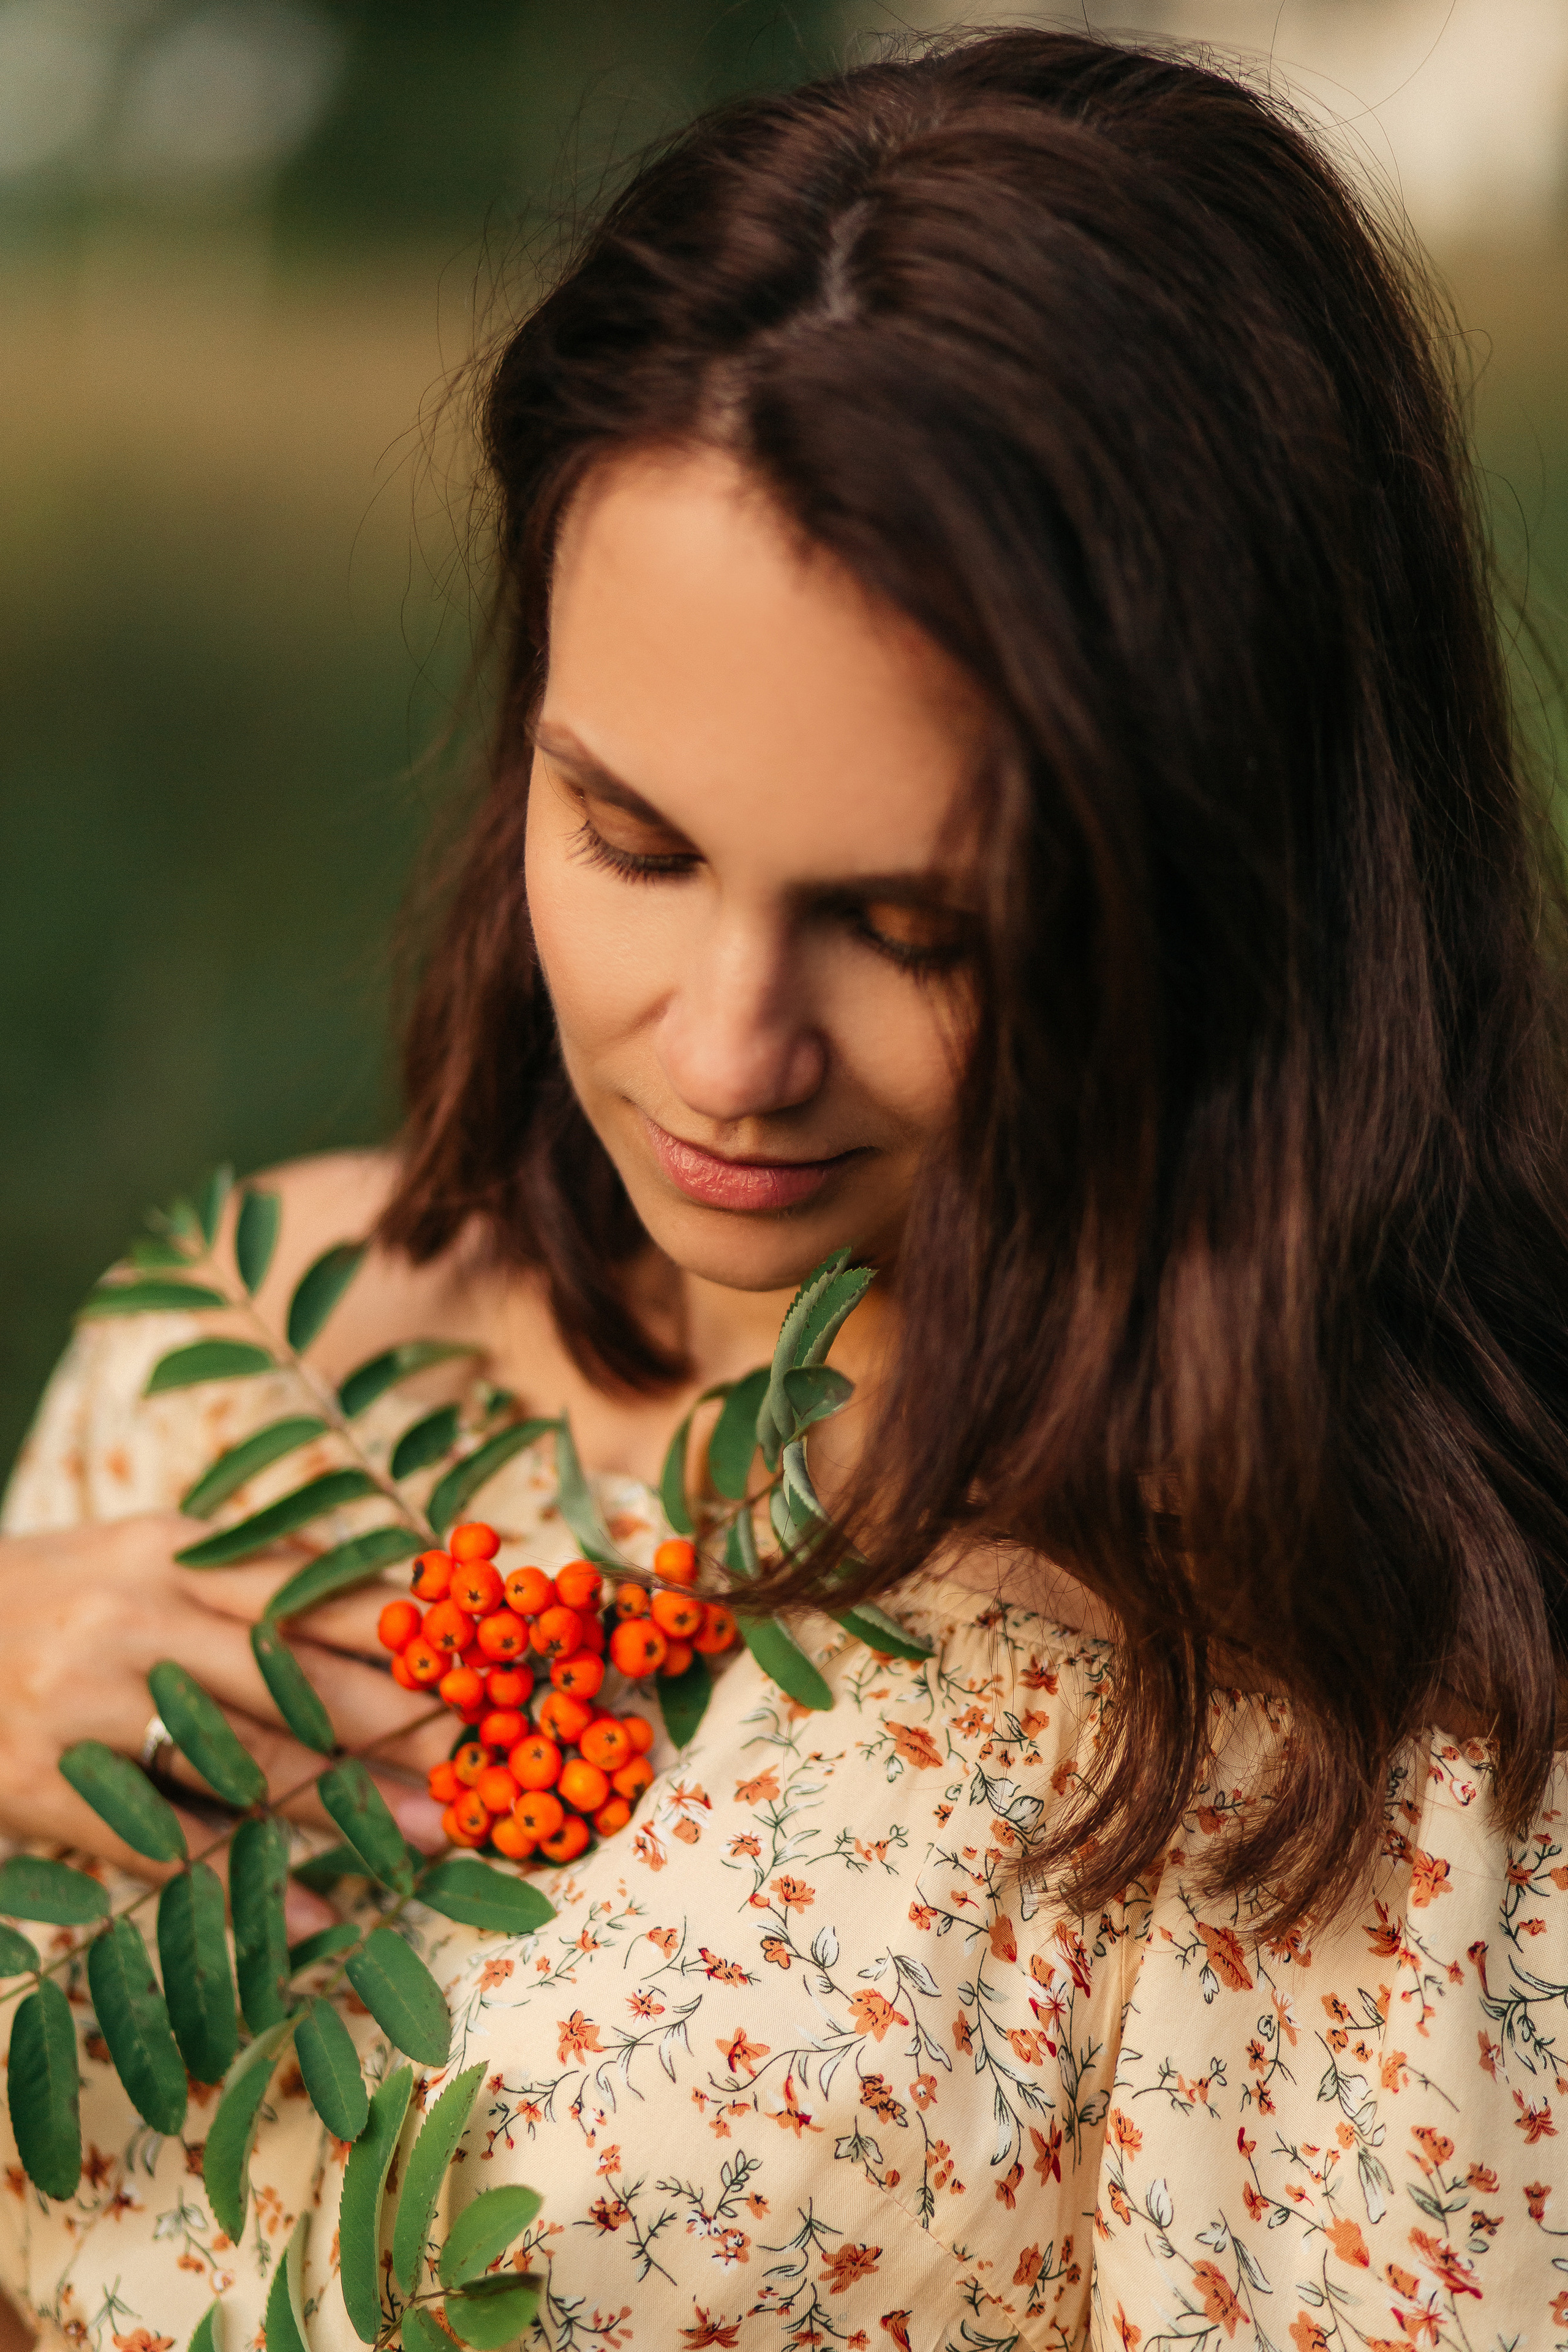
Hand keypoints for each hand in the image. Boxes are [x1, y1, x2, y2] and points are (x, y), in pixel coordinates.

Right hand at [0, 1515, 451, 1931]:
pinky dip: (247, 1886)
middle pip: (293, 1679)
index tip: (476, 1665)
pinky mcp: (47, 1786)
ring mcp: (87, 1706)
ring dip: (349, 1808)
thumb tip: (397, 1601)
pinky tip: (314, 1915)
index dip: (399, 1634)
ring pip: (243, 1765)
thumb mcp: (146, 1554)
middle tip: (479, 1761)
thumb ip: (252, 1577)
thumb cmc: (59, 1592)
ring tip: (432, 1834)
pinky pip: (167, 1845)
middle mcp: (134, 1622)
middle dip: (397, 1725)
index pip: (308, 1591)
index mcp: (170, 1553)